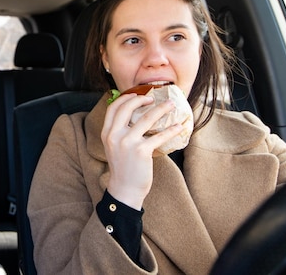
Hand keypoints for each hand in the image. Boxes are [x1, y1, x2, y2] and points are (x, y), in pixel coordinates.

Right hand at [101, 93, 182, 209]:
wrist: (124, 189)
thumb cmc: (122, 167)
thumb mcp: (113, 147)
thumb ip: (118, 132)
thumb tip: (133, 117)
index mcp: (107, 133)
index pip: (113, 108)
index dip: (125, 98)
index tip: (136, 95)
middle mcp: (115, 135)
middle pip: (127, 108)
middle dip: (141, 99)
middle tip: (153, 98)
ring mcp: (128, 142)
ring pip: (146, 118)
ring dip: (161, 109)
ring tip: (171, 105)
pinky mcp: (141, 151)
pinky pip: (159, 136)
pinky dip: (171, 130)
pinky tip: (178, 127)